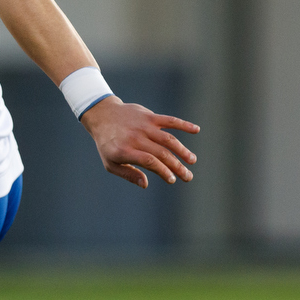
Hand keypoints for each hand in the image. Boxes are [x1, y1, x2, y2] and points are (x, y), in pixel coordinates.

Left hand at [79, 97, 198, 188]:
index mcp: (124, 151)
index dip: (163, 171)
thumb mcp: (110, 163)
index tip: (172, 180)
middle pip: (161, 153)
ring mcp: (144, 125)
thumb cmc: (108, 143)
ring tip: (192, 161)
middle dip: (177, 166)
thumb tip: (145, 184)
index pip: (149, 162)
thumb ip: (128, 174)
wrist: (103, 115)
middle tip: (188, 177)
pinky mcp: (150, 116)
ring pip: (168, 139)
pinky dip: (183, 124)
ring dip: (182, 150)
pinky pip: (169, 120)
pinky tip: (196, 130)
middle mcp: (135, 137)